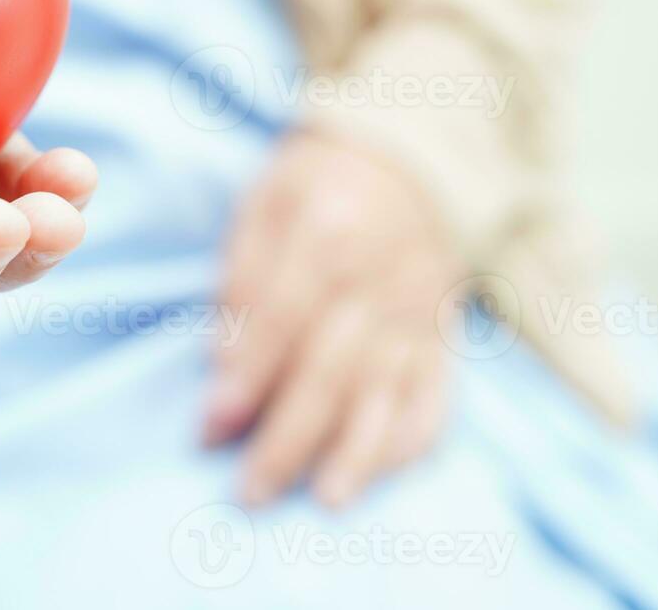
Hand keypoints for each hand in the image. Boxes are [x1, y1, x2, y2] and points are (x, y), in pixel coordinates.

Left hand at [203, 132, 460, 507]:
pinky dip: (412, 438)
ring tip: (323, 500)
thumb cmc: (317, 184)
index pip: (283, 321)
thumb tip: (224, 367)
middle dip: (289, 438)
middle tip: (249, 490)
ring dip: (356, 454)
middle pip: (333, 372)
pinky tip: (381, 471)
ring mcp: (420, 312)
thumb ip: (244, 280)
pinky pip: (437, 395)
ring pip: (387, 394)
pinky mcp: (446, 334)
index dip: (246, 379)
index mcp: (328, 236)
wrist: (409, 156)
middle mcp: (381, 280)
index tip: (211, 429)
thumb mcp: (265, 207)